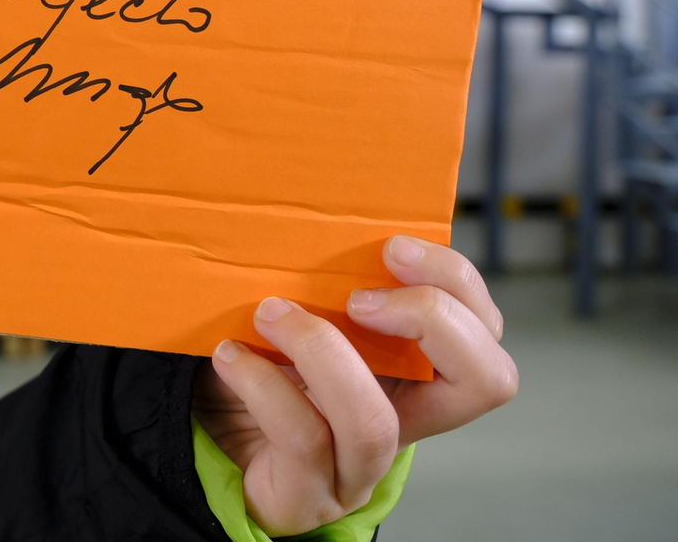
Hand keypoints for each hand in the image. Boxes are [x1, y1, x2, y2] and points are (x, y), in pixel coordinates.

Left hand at [193, 236, 517, 535]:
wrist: (215, 434)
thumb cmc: (267, 362)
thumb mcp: (308, 313)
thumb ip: (328, 277)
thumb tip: (313, 206)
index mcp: (420, 373)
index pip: (487, 333)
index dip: (456, 284)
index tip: (391, 247)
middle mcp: (407, 423)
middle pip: (485, 381)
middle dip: (429, 318)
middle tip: (355, 293)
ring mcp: (359, 467)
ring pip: (374, 423)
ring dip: (322, 352)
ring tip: (271, 314)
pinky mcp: (307, 493)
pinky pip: (302, 438)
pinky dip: (263, 385)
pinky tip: (232, 355)